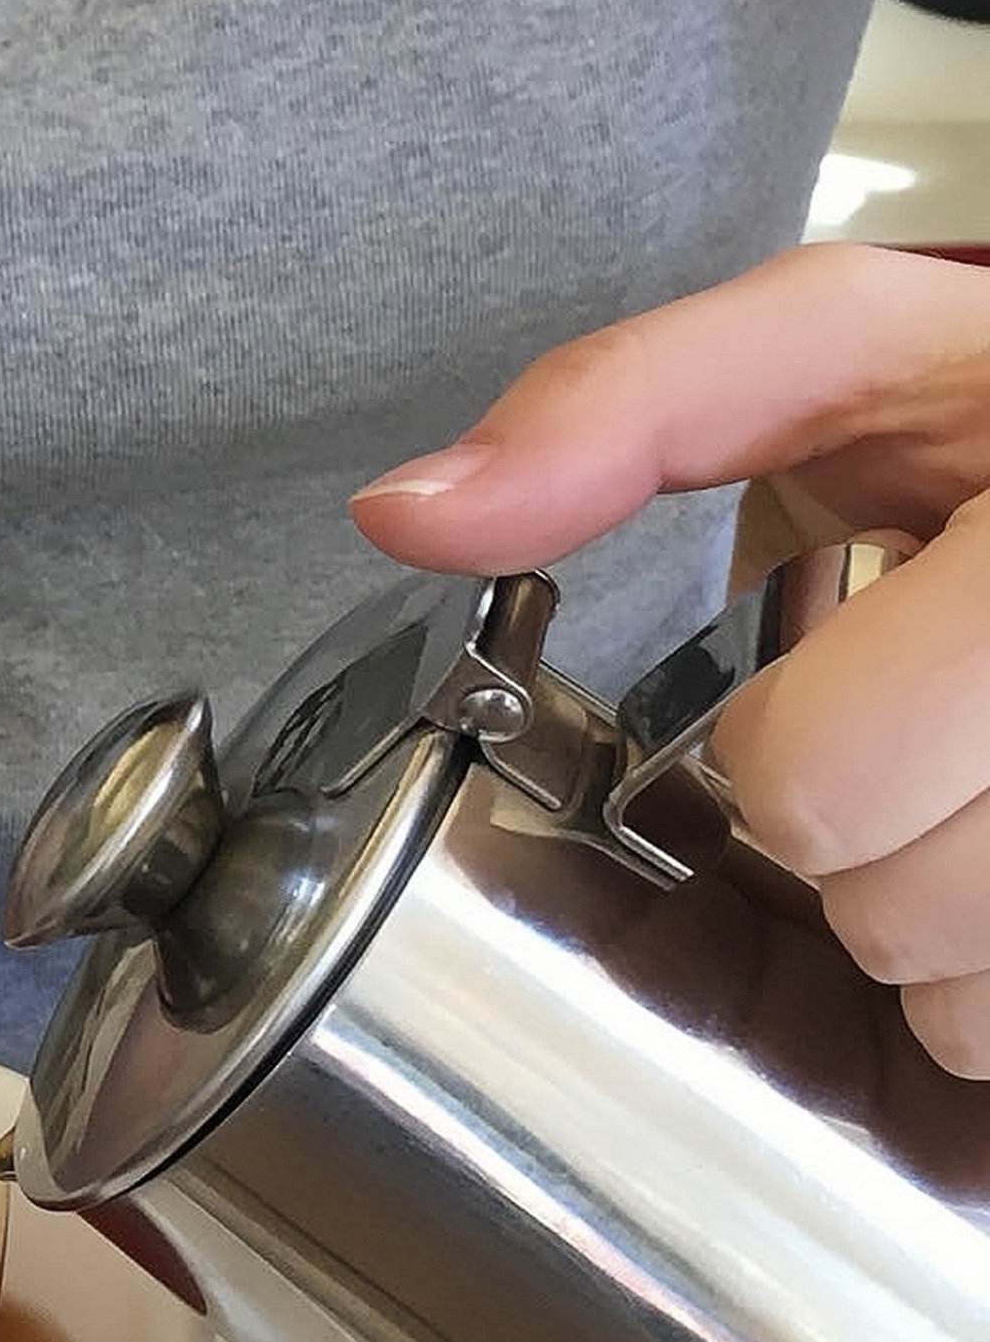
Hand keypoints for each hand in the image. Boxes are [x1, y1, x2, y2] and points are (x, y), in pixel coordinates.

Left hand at [350, 242, 989, 1077]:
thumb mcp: (842, 350)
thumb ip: (628, 408)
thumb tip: (410, 513)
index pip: (820, 778)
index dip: (786, 749)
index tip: (838, 673)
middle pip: (891, 906)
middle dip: (849, 842)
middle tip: (901, 737)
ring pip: (966, 991)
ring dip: (927, 925)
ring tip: (960, 788)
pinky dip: (988, 981)